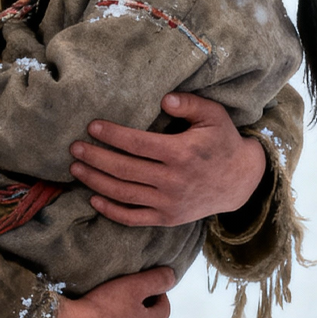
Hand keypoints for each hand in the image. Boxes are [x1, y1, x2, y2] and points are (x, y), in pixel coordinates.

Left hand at [69, 92, 267, 226]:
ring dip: (96, 181)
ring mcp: (170, 203)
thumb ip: (189, 104)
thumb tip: (163, 99)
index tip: (92, 127)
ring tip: (76, 169)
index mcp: (181, 153)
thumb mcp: (214, 115)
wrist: (241, 182)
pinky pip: (134, 218)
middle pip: (125, 170)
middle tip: (74, 148)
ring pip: (124, 193)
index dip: (112, 136)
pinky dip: (111, 211)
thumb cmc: (222, 142)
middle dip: (95, 158)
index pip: (138, 145)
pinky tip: (93, 199)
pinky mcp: (168, 218)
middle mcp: (174, 181)